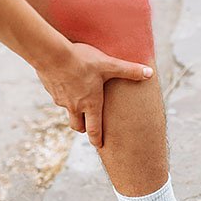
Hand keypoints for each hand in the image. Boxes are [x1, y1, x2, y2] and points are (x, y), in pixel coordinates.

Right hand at [35, 43, 153, 147]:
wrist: (52, 55)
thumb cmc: (82, 61)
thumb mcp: (108, 65)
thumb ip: (129, 70)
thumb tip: (150, 73)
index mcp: (91, 104)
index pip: (94, 129)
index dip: (97, 140)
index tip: (99, 145)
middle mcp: (75, 106)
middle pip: (78, 126)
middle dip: (84, 128)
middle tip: (88, 126)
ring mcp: (61, 100)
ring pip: (67, 111)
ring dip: (73, 110)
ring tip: (78, 101)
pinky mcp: (51, 91)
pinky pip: (58, 98)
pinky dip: (63, 95)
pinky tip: (65, 82)